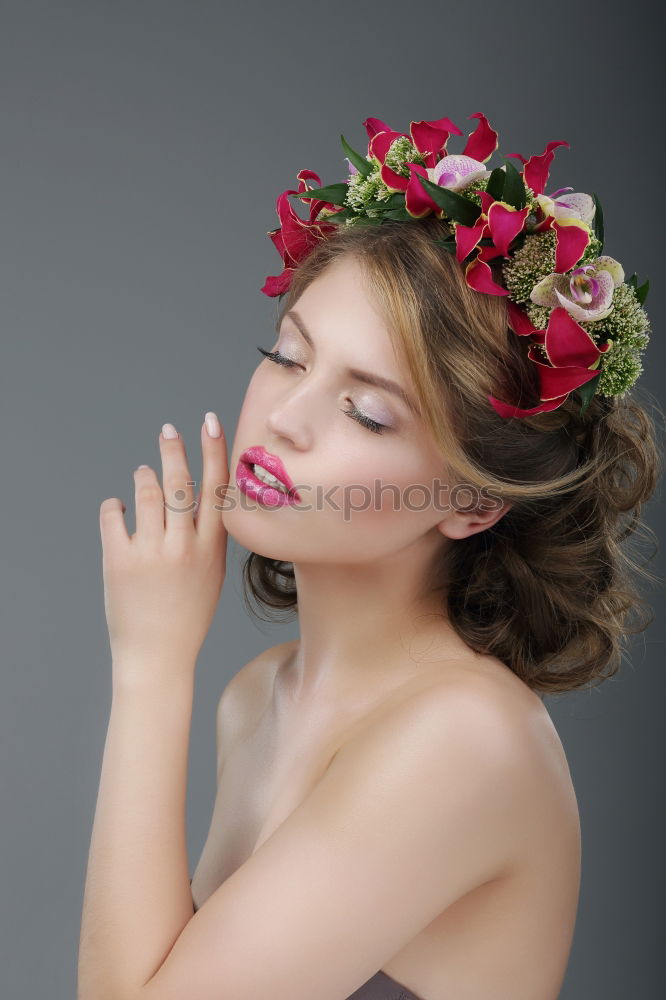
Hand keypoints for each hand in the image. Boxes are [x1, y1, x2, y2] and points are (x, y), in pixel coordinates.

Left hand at [99, 414, 228, 679]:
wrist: (158, 655)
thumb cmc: (186, 614)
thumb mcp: (210, 573)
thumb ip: (208, 535)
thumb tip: (198, 492)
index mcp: (211, 549)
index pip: (217, 488)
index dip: (215, 451)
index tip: (210, 423)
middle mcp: (184, 547)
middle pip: (181, 483)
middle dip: (174, 450)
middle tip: (168, 430)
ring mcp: (151, 553)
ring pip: (147, 493)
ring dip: (143, 476)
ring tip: (142, 473)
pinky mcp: (120, 561)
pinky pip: (114, 515)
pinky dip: (115, 505)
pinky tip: (118, 508)